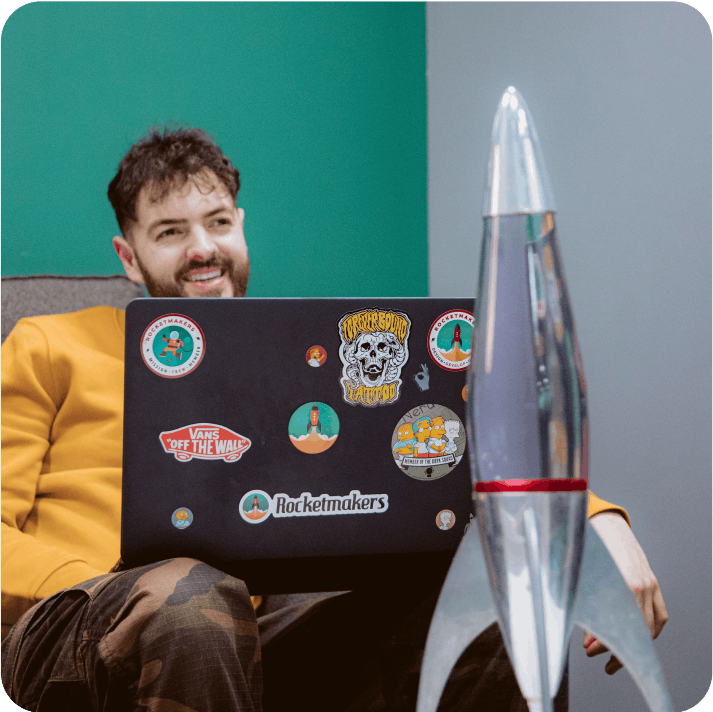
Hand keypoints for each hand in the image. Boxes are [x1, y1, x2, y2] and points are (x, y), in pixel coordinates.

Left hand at [583, 511, 667, 673]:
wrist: (605, 521)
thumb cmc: (587, 545)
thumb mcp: (576, 570)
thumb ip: (578, 601)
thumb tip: (579, 635)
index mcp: (624, 582)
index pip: (619, 626)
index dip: (604, 642)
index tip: (589, 650)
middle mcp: (641, 586)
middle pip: (636, 631)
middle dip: (615, 648)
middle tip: (595, 656)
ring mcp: (651, 585)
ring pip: (650, 627)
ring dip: (633, 645)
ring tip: (612, 656)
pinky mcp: (653, 583)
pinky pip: (660, 615)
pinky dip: (649, 630)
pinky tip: (634, 640)